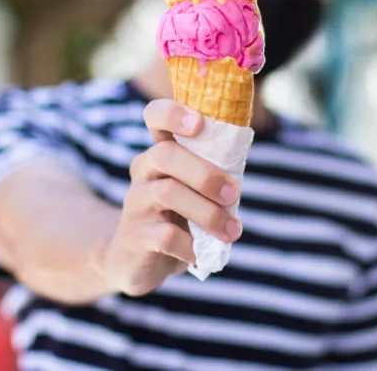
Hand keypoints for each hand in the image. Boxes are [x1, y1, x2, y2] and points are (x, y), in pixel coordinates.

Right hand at [95, 99, 241, 295]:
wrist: (136, 263)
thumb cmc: (175, 218)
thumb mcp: (194, 191)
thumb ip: (213, 172)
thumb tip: (242, 156)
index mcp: (160, 153)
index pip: (155, 116)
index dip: (173, 113)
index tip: (199, 123)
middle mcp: (143, 170)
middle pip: (165, 154)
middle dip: (205, 174)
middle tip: (233, 193)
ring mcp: (136, 202)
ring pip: (168, 193)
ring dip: (208, 213)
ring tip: (231, 231)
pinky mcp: (135, 236)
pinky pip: (166, 236)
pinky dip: (191, 245)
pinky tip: (200, 253)